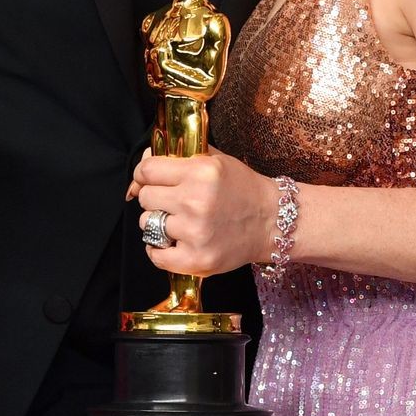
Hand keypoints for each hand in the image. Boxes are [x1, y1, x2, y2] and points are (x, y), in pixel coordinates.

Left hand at [128, 149, 274, 277]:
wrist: (272, 221)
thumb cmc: (242, 189)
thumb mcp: (215, 160)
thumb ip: (179, 155)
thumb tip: (144, 161)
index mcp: (200, 172)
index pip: (146, 170)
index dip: (143, 174)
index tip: (149, 179)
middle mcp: (195, 201)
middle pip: (145, 197)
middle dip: (154, 197)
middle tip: (172, 201)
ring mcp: (195, 232)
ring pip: (147, 224)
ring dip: (158, 222)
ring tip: (179, 221)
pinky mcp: (197, 259)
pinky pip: (156, 255)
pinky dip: (158, 250)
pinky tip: (172, 242)